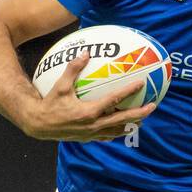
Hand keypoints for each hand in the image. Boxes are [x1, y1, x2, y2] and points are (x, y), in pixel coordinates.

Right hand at [22, 51, 154, 141]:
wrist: (39, 125)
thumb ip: (73, 69)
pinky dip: (117, 132)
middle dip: (139, 114)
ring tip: (142, 119)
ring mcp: (92, 134)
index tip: (140, 84)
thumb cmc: (49, 104)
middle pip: (123, 120)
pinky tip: (122, 128)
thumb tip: (85, 53)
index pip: (114, 101)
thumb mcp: (60, 86)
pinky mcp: (88, 138)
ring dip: (130, 124)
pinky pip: (107, 136)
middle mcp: (94, 125)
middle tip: (152, 106)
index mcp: (89, 112)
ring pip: (117, 131)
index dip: (128, 92)